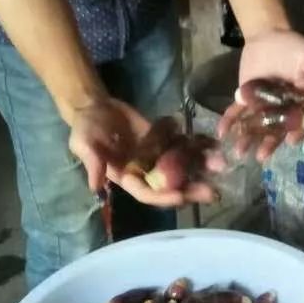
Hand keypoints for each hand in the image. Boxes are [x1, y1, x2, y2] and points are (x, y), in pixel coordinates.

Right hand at [66, 97, 222, 207]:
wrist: (95, 106)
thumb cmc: (86, 128)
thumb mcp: (83, 144)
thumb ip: (92, 164)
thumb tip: (96, 187)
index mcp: (126, 177)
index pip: (146, 193)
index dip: (163, 197)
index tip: (181, 196)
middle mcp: (144, 171)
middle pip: (170, 186)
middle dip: (191, 190)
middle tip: (214, 193)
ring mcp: (155, 156)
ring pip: (181, 167)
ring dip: (200, 169)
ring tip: (220, 167)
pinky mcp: (162, 140)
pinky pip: (181, 146)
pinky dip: (197, 146)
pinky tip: (214, 145)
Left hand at [217, 28, 303, 162]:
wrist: (267, 34)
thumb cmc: (292, 45)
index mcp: (299, 100)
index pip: (299, 120)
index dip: (297, 132)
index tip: (291, 141)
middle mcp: (281, 107)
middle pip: (275, 129)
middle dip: (269, 143)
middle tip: (261, 156)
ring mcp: (261, 105)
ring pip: (255, 125)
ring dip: (248, 138)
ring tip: (240, 151)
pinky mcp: (245, 98)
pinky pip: (237, 112)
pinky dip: (229, 122)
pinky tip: (222, 132)